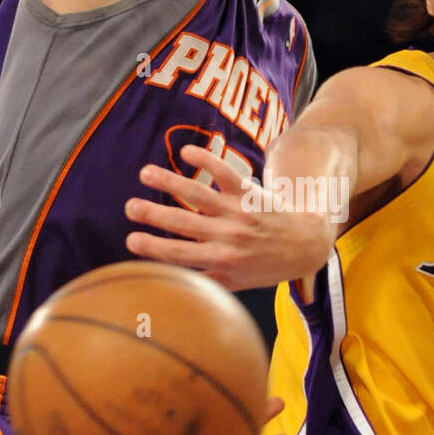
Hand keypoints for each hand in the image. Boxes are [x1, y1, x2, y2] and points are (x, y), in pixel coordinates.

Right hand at [125, 146, 333, 290]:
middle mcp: (228, 236)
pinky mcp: (249, 192)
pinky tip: (187, 151)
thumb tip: (170, 281)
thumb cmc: (265, 267)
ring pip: (200, 194)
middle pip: (185, 223)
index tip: (131, 241)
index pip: (181, 255)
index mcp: (222, 261)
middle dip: (155, 214)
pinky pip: (226, 173)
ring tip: (145, 173)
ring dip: (171, 182)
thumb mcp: (237, 283)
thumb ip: (205, 281)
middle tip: (129, 206)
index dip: (155, 248)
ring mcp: (238, 211)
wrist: (304, 244)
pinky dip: (208, 161)